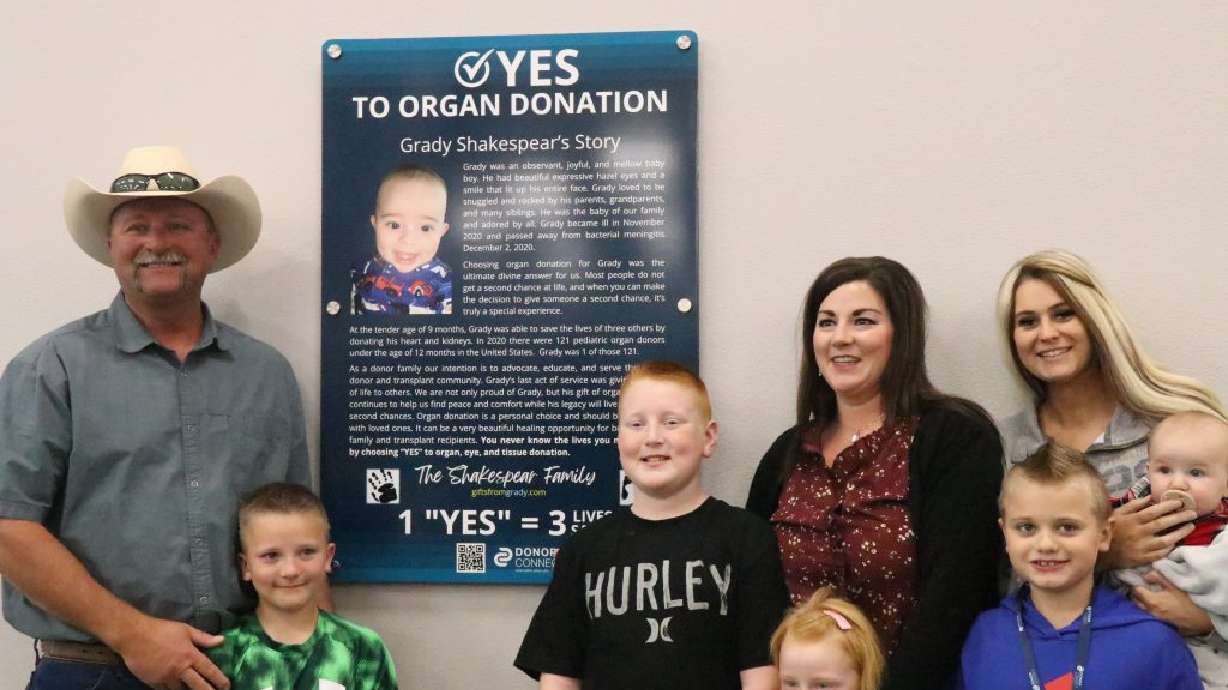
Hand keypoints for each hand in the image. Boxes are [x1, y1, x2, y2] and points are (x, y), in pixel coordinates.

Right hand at [112, 615, 228, 689]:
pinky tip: (174, 686)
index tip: (226, 686)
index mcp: (190, 655)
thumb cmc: (161, 630)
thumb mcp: (186, 630)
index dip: (220, 680)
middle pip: (198, 686)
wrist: (134, 636)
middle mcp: (180, 669)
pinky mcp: (153, 682)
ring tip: (192, 689)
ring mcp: (166, 677)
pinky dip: (170, 688)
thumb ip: (204, 638)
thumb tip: (222, 640)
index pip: (209, 670)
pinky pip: (165, 689)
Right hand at [1107, 497, 1195, 567]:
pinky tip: (1176, 542)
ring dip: (1180, 533)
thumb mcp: (1117, 513)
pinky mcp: (1144, 558)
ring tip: (1190, 527)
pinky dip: (1170, 547)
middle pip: (1163, 524)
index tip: (1179, 502)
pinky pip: (1162, 553)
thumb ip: (1132, 505)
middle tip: (1192, 513)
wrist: (1102, 553)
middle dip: (1180, 517)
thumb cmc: (1110, 530)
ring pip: (1166, 540)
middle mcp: (1139, 533)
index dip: (1168, 506)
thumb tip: (1149, 498)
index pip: (1153, 511)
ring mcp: (1143, 547)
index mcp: (1132, 520)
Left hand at [1133, 571, 1213, 635]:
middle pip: (1137, 602)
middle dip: (1137, 595)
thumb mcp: (1173, 585)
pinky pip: (1151, 617)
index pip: (1136, 591)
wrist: (1203, 618)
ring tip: (1148, 598)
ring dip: (1143, 604)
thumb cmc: (1189, 600)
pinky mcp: (1162, 626)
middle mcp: (1151, 612)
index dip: (1136, 585)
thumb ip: (1157, 578)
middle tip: (1142, 589)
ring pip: (1143, 610)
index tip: (1139, 582)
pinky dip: (1150, 612)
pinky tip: (1157, 608)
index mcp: (1152, 601)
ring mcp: (1156, 620)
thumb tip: (1146, 576)